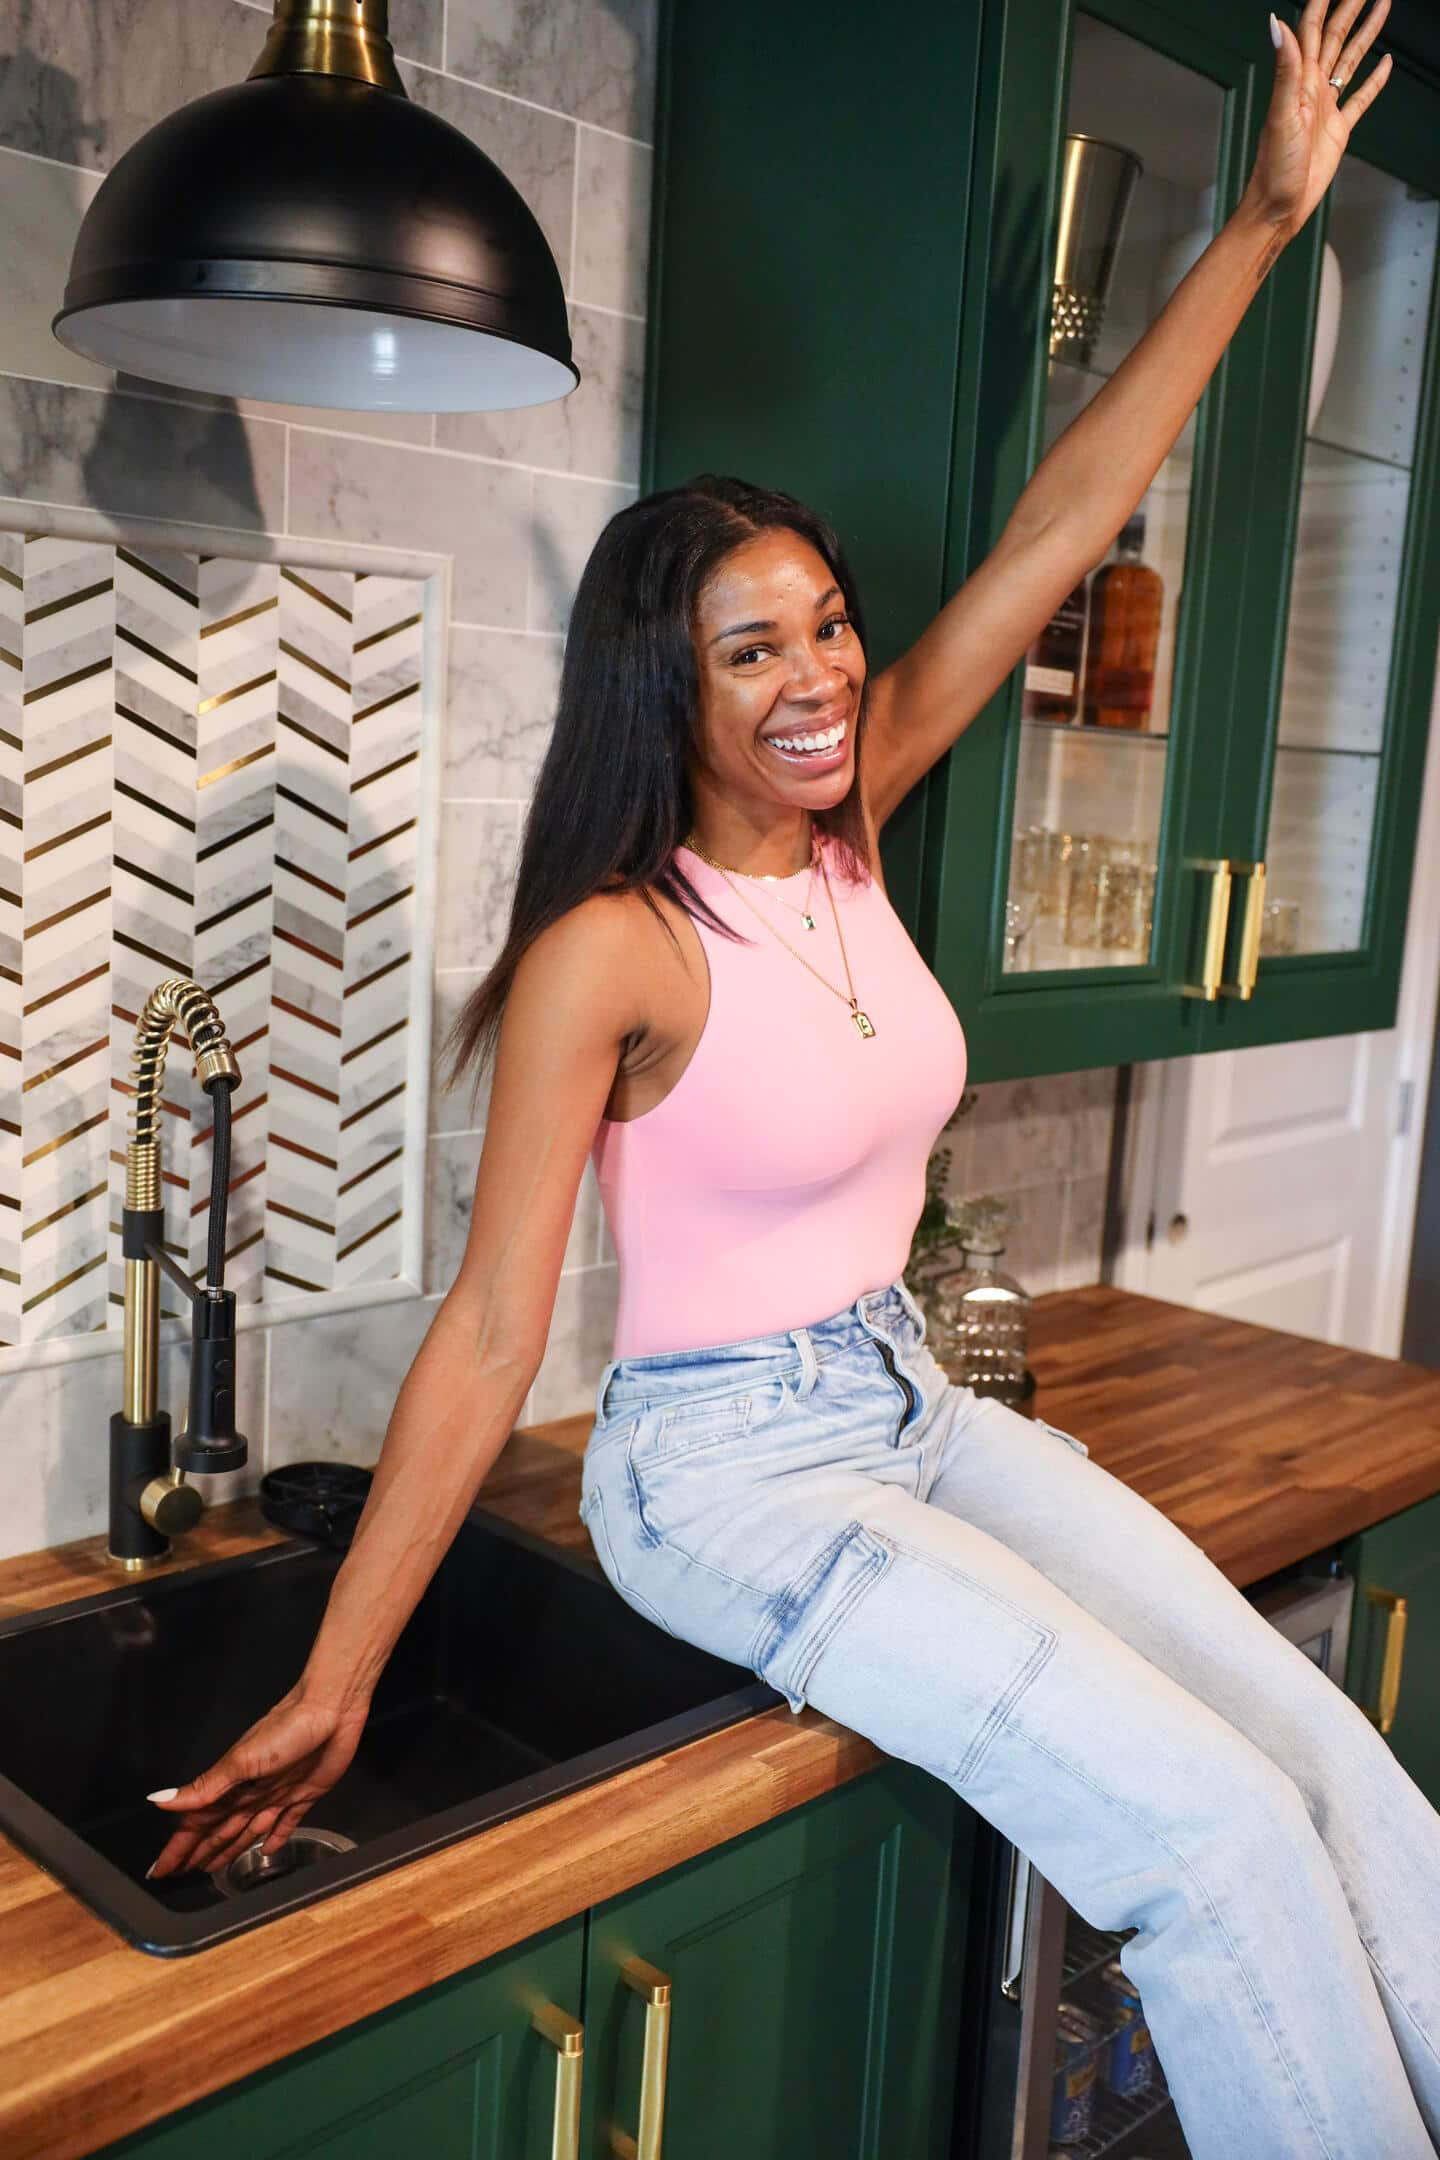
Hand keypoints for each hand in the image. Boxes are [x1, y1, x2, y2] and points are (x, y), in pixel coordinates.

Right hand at [144, 1686, 370, 1879]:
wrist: (331, 1710)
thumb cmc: (285, 1731)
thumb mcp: (241, 1761)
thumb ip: (205, 1787)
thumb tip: (157, 1801)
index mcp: (231, 1785)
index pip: (198, 1824)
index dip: (179, 1847)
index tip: (160, 1870)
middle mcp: (251, 1793)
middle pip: (219, 1830)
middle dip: (198, 1851)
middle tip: (180, 1875)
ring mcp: (277, 1795)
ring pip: (247, 1831)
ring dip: (229, 1849)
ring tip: (212, 1868)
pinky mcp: (304, 1796)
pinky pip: (285, 1824)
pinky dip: (275, 1839)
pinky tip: (267, 1850)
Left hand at [1246, 1, 1392, 236]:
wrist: (1278, 208)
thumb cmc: (1274, 169)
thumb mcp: (1281, 114)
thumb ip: (1285, 68)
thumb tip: (1278, 25)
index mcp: (1299, 81)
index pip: (1313, 29)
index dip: (1324, 2)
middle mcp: (1312, 89)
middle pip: (1336, 36)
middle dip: (1351, 7)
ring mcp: (1326, 107)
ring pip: (1351, 59)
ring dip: (1366, 32)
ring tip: (1382, 6)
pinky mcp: (1338, 129)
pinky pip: (1360, 98)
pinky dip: (1375, 80)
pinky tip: (1385, 63)